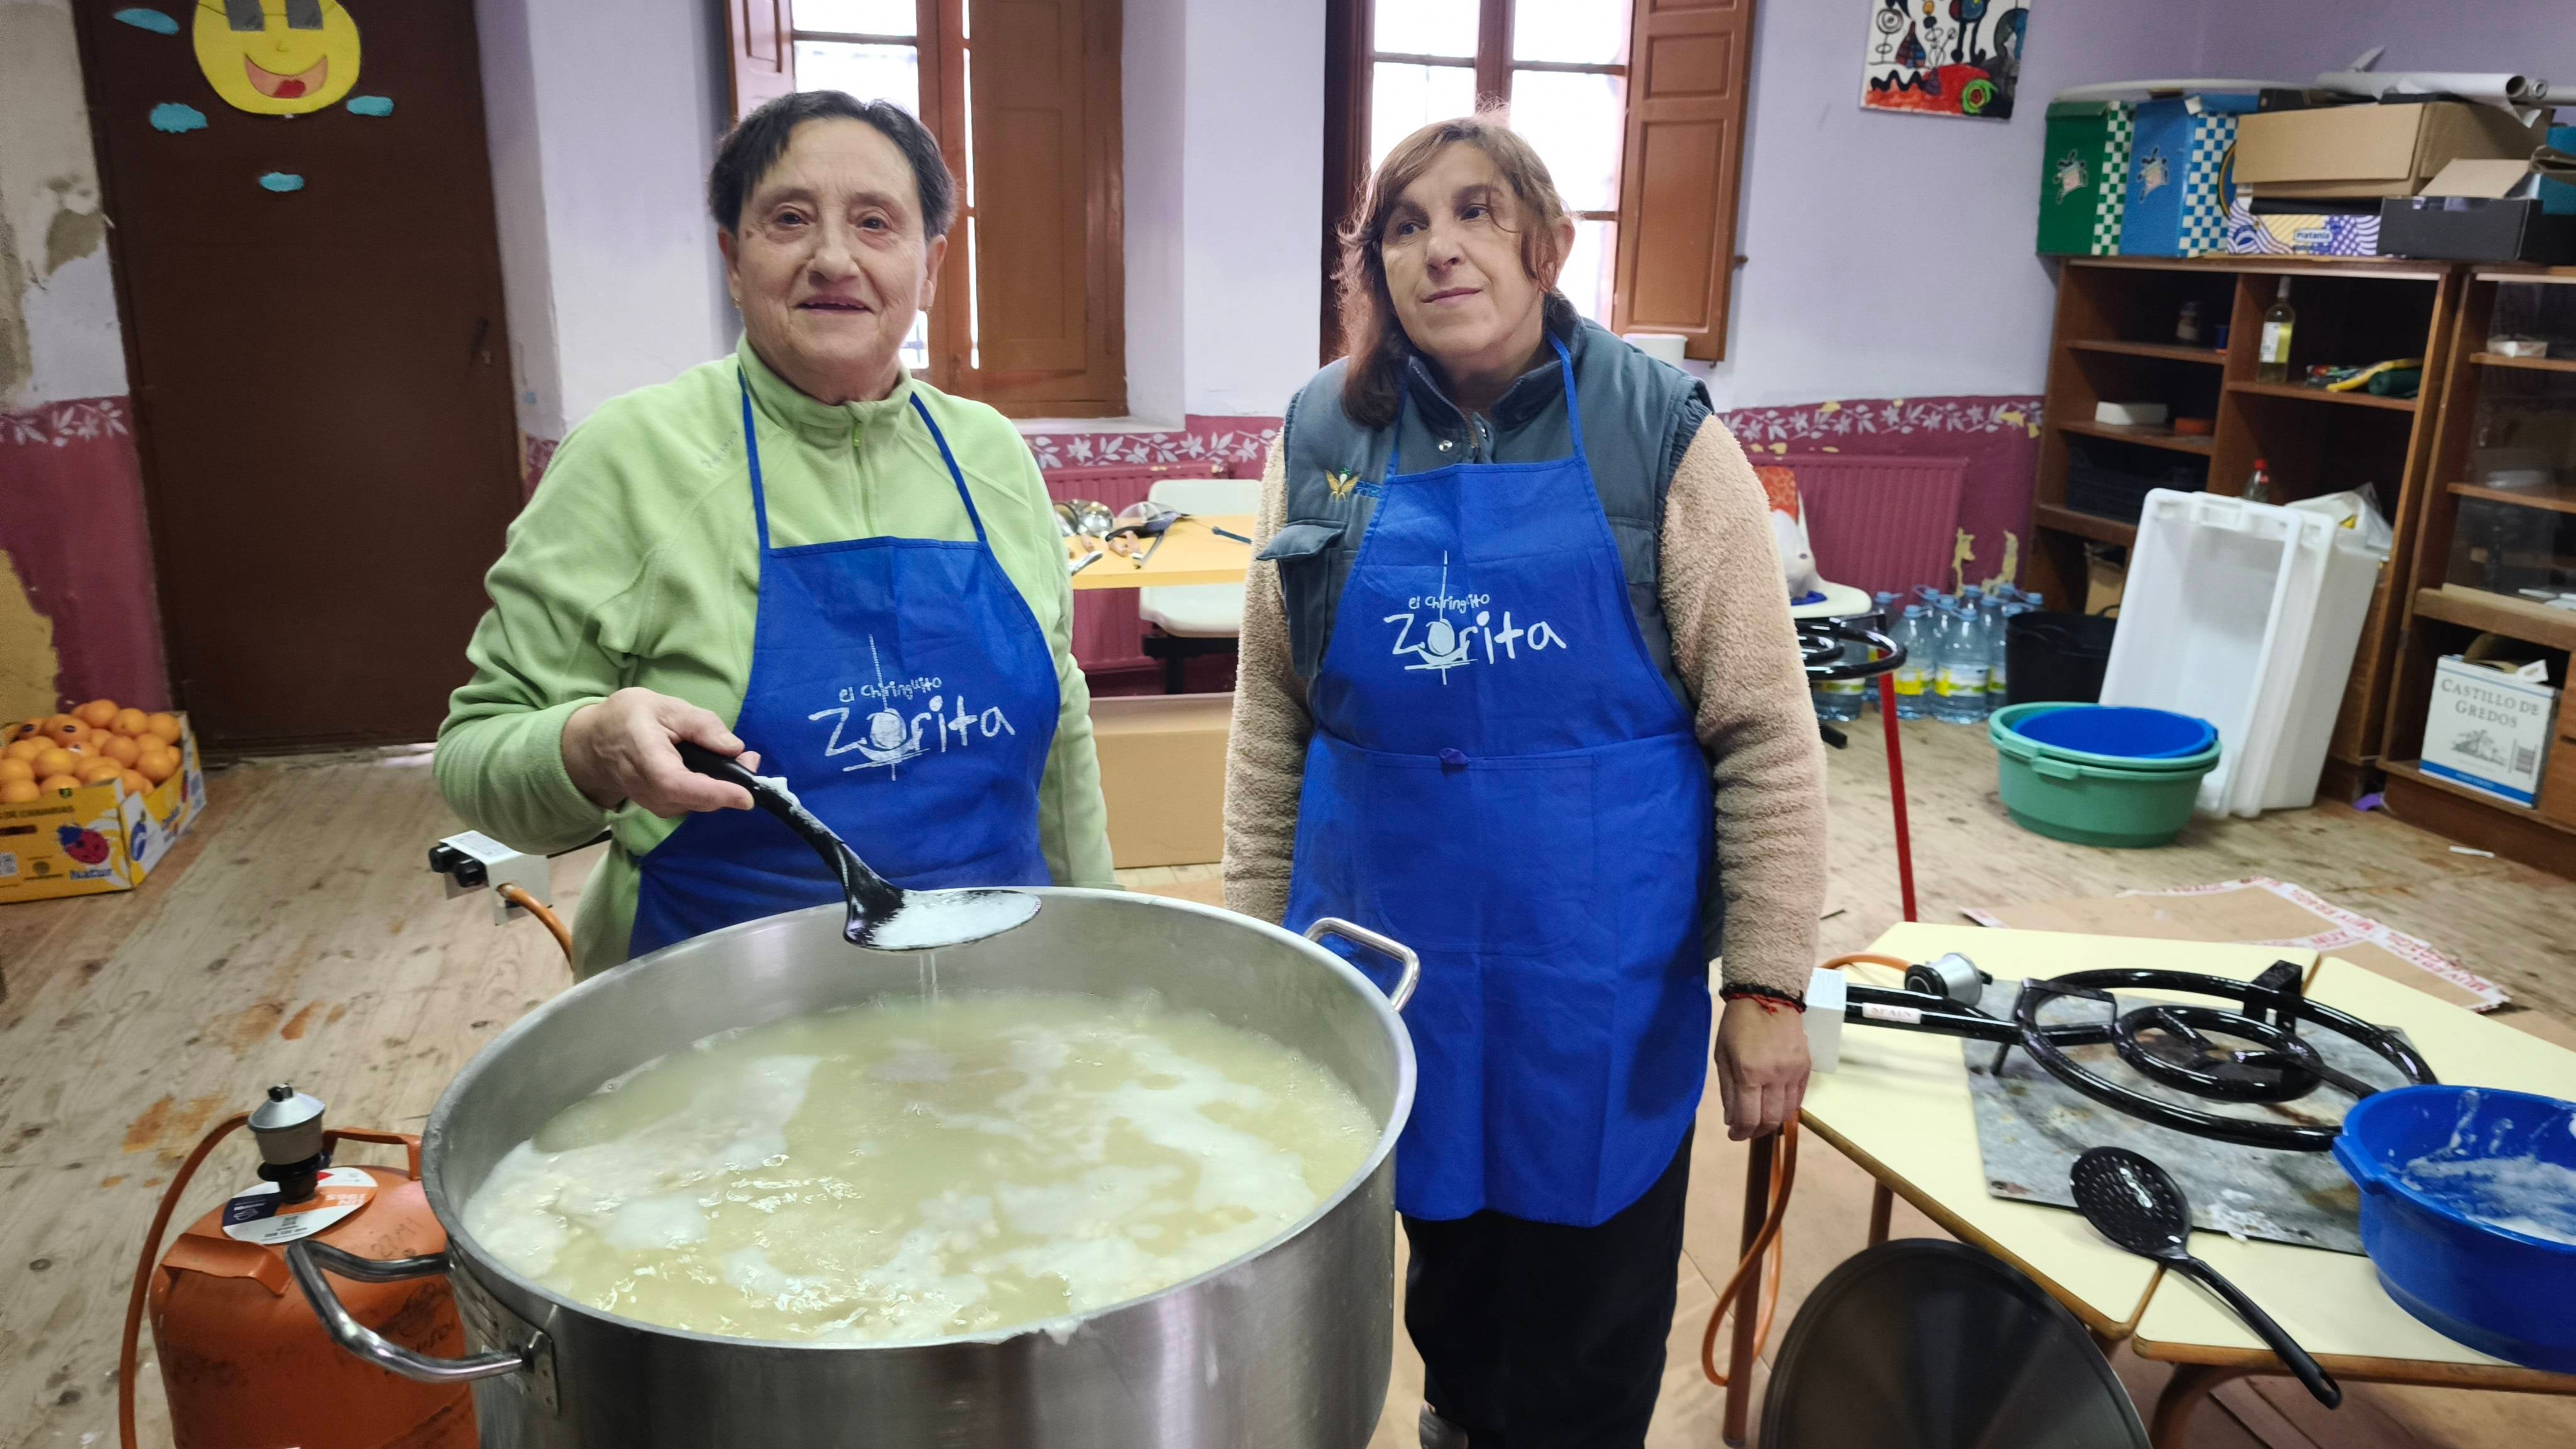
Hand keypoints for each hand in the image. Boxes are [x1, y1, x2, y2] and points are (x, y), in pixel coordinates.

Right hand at [561, 688, 762, 816]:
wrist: (592, 743)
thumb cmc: (627, 719)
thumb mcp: (664, 706)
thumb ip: (699, 724)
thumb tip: (734, 747)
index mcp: (644, 757)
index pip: (677, 784)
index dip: (713, 793)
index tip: (745, 796)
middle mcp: (646, 788)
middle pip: (694, 799)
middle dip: (729, 786)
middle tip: (751, 760)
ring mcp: (652, 802)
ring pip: (696, 804)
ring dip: (723, 788)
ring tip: (740, 761)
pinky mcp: (660, 806)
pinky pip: (691, 803)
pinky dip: (711, 791)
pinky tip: (721, 772)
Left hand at [1714, 996, 1810, 1141]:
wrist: (1769, 996)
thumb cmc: (1738, 1025)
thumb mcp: (1722, 1055)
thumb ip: (1728, 1090)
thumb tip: (1731, 1120)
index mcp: (1748, 1072)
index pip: (1748, 1117)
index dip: (1740, 1132)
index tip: (1734, 1135)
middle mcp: (1774, 1076)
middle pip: (1770, 1120)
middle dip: (1756, 1132)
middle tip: (1746, 1131)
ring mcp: (1793, 1072)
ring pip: (1787, 1112)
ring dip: (1773, 1122)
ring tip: (1760, 1120)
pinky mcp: (1806, 1068)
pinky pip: (1799, 1098)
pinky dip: (1787, 1108)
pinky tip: (1775, 1106)